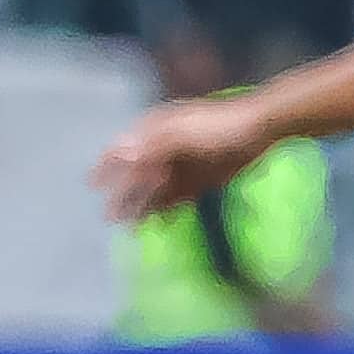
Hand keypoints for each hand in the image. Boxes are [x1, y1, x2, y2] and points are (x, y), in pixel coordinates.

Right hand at [93, 96, 273, 221]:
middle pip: (140, 175)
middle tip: (110, 217)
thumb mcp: (182, 133)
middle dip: (125, 195)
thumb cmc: (219, 125)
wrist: (262, 130)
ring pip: (158, 189)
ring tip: (132, 228)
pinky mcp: (204, 179)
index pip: (124, 149)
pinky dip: (170, 208)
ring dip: (144, 206)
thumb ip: (153, 146)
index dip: (107, 166)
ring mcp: (185, 165)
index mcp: (156, 131)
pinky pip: (181, 197)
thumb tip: (121, 155)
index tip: (91, 184)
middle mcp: (166, 149)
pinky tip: (161, 222)